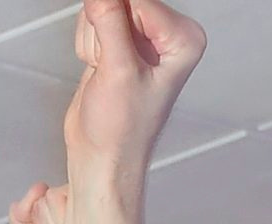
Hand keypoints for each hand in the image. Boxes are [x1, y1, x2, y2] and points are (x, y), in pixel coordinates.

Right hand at [37, 0, 203, 223]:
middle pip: (120, 0)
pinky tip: (98, 71)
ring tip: (104, 72)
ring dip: (93, 40)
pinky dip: (88, 45)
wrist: (101, 159)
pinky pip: (92, 23)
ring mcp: (142, 39)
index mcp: (183, 38)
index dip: (114, 13)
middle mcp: (167, 35)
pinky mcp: (119, 45)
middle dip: (102, 29)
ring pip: (101, 9)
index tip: (108, 45)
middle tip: (107, 64)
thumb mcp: (118, 69)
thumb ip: (110, 19)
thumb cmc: (121, 132)